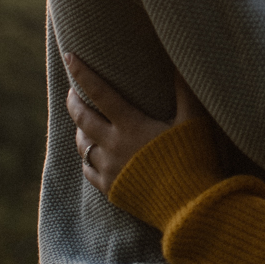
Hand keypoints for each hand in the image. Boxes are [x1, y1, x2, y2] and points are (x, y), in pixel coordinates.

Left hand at [65, 53, 201, 194]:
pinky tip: (92, 156)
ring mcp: (110, 170)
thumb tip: (181, 62)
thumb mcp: (193, 122)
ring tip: (83, 125)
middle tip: (72, 92)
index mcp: (130, 125)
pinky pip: (89, 171)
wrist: (190, 206)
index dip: (82, 73)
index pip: (99, 92)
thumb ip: (185, 91)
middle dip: (74, 102)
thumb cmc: (195, 160)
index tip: (69, 57)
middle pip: (82, 119)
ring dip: (81, 132)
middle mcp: (113, 146)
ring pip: (83, 146)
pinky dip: (88, 159)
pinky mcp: (111, 190)